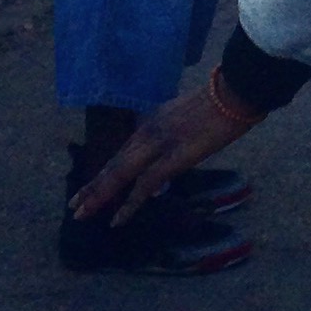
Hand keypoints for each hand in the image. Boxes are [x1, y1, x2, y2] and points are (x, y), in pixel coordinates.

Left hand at [73, 76, 261, 226]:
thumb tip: (173, 151)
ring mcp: (158, 144)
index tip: (93, 183)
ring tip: (83, 213)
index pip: (124, 150)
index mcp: (154, 121)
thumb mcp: (190, 115)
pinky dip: (129, 203)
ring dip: (100, 195)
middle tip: (75, 205)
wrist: (236, 91)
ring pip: (120, 174)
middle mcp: (149, 132)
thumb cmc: (224, 100)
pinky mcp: (172, 158)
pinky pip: (144, 184)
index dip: (107, 169)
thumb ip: (176, 131)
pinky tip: (117, 219)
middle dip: (94, 186)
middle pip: (115, 163)